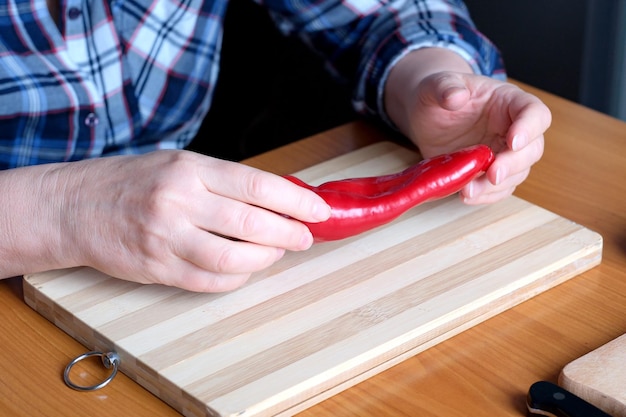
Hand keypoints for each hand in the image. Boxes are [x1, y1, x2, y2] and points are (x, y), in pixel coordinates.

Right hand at [54, 151, 329, 291]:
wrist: (74, 206)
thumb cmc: (133, 182)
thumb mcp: (180, 165)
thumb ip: (225, 182)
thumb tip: (278, 199)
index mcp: (191, 169)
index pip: (258, 186)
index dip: (296, 201)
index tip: (318, 210)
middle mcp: (180, 201)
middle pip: (252, 224)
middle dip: (289, 234)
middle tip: (304, 237)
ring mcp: (166, 238)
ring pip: (234, 259)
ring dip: (265, 260)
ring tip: (275, 253)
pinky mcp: (157, 268)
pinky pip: (209, 282)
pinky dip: (236, 279)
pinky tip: (244, 270)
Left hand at [385, 48, 550, 204]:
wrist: (425, 115)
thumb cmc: (436, 95)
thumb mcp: (435, 84)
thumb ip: (445, 87)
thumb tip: (455, 96)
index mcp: (508, 101)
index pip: (534, 113)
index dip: (529, 128)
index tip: (514, 141)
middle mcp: (512, 128)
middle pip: (532, 149)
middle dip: (514, 164)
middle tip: (492, 174)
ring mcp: (502, 152)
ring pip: (517, 174)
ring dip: (496, 186)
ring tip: (469, 191)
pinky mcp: (489, 171)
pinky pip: (498, 189)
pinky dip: (485, 196)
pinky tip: (466, 196)